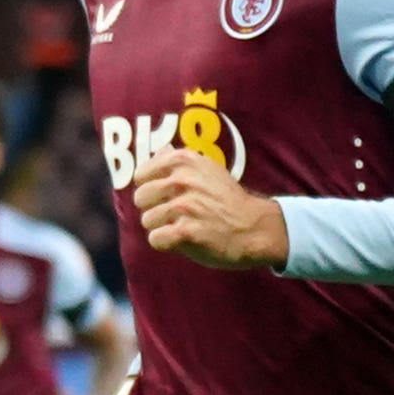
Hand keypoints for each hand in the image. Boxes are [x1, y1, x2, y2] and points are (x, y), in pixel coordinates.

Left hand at [129, 150, 286, 269]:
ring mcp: (185, 205)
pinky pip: (155, 239)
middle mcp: (183, 179)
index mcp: (184, 160)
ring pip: (147, 220)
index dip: (150, 189)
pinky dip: (166, 244)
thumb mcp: (208, 170)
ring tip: (183, 226)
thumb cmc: (227, 200)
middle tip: (175, 215)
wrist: (253, 228)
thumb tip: (158, 150)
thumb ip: (180, 161)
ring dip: (162, 227)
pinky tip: (183, 239)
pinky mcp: (186, 231)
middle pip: (140, 198)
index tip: (167, 196)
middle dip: (154, 209)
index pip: (140, 176)